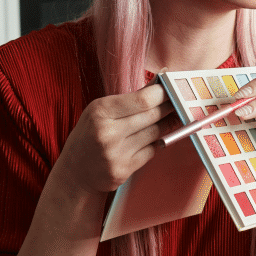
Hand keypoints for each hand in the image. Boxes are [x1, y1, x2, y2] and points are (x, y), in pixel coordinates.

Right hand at [55, 83, 176, 195]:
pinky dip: (156, 143)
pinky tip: (156, 138)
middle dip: (170, 108)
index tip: (173, 89)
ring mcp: (115, 154)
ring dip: (167, 125)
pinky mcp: (122, 171)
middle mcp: (107, 133)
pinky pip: (151, 152)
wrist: (75, 171)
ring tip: (174, 118)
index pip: (143, 99)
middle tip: (181, 102)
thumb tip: (160, 84)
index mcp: (100, 111)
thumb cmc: (90, 134)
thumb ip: (129, 99)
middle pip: (152, 116)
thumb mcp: (101, 111)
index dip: (163, 94)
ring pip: (155, 134)